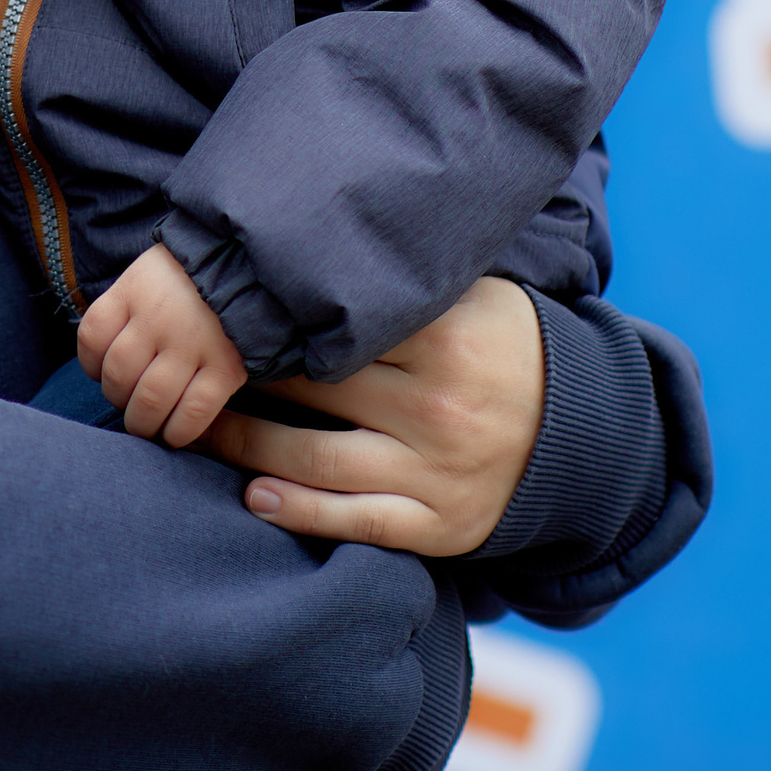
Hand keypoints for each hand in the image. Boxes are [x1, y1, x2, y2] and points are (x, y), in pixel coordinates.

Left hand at [77, 244, 249, 447]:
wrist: (256, 267)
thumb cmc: (195, 278)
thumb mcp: (152, 273)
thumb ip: (128, 308)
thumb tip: (105, 362)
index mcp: (135, 288)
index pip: (92, 337)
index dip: (92, 365)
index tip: (103, 373)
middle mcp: (159, 316)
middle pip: (118, 375)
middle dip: (119, 400)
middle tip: (130, 404)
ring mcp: (193, 343)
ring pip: (150, 400)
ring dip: (143, 423)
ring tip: (149, 425)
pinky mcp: (227, 368)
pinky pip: (193, 413)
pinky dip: (179, 431)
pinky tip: (176, 433)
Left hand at [199, 274, 545, 556]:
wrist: (583, 434)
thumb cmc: (505, 350)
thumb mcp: (473, 298)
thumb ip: (404, 284)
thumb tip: (314, 245)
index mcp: (446, 342)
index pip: (336, 330)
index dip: (270, 325)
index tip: (216, 315)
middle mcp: (438, 408)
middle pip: (313, 391)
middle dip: (241, 380)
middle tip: (188, 368)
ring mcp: (436, 472)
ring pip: (317, 460)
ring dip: (246, 445)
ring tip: (197, 429)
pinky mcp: (438, 524)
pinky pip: (355, 522)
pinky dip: (299, 512)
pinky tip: (253, 496)